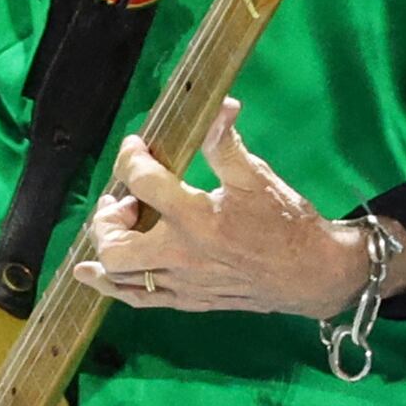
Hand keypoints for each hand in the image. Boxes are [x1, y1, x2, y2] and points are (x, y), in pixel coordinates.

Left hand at [77, 97, 373, 317]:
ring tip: (115, 226)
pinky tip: (94, 272)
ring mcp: (180, 283)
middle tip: (123, 202)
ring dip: (104, 250)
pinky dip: (110, 285)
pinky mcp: (185, 300)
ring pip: (119, 275)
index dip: (131, 158)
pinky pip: (136, 299)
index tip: (135, 147)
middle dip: (107, 219)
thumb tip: (221, 105)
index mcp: (197, 218)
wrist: (311, 274)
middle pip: (114, 244)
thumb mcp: (257, 177)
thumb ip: (227, 144)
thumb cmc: (286, 223)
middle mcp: (181, 255)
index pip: (143, 183)